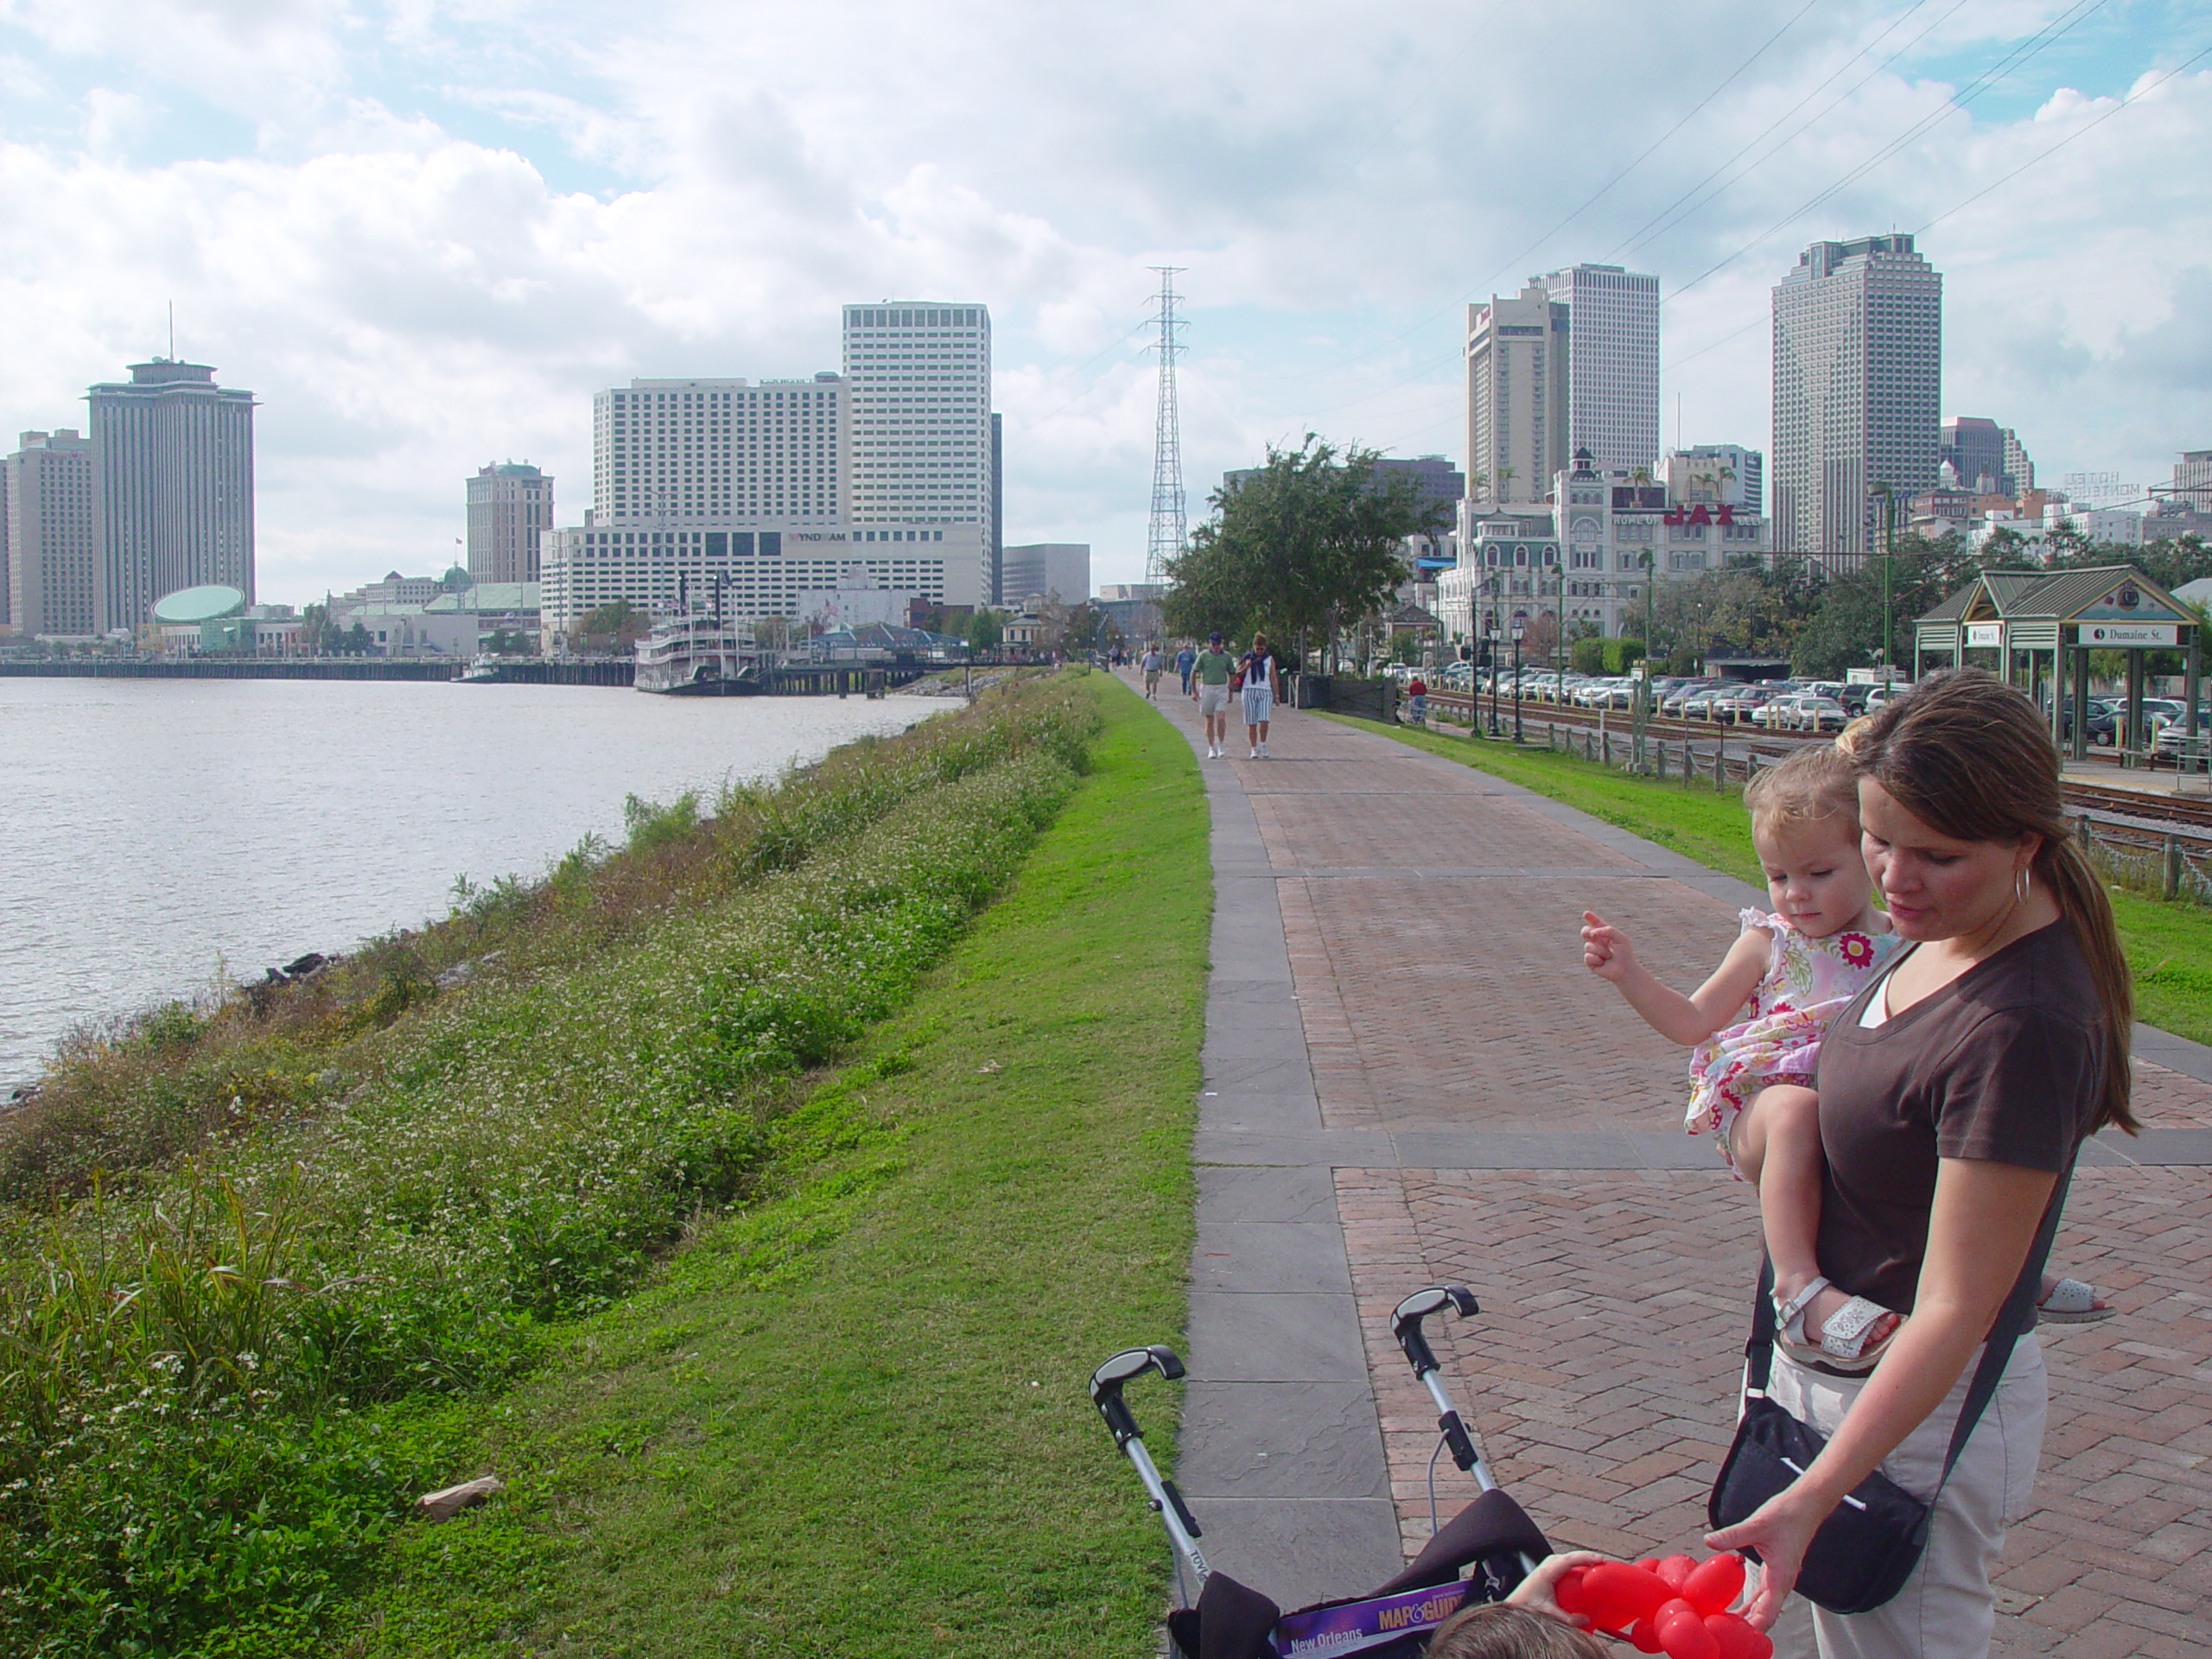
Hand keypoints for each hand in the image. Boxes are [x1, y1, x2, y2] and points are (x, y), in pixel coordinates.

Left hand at [1505, 1551, 1606, 1626]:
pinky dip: (1575, 1564)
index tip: (1600, 1560)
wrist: (1514, 1603)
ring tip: (1595, 1564)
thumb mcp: (1549, 1612)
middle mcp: (1546, 1565)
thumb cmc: (1527, 1606)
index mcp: (1547, 1571)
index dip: (1586, 1557)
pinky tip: (1582, 1571)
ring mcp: (1546, 1566)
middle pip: (1570, 1556)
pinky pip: (1564, 1563)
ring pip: (1567, 1558)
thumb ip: (1568, 1618)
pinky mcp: (1547, 1571)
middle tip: (1602, 1562)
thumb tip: (1587, 1619)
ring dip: (1580, 1559)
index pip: (1570, 1559)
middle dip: (1586, 1556)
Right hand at [1580, 910, 1636, 980]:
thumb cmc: (1624, 953)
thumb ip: (1608, 930)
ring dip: (1601, 951)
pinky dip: (1598, 959)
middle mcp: (1596, 941)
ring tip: (1609, 956)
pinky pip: (1588, 956)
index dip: (1591, 918)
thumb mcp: (1620, 938)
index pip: (1596, 924)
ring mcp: (1592, 951)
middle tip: (1593, 934)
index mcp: (1604, 934)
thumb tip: (1593, 932)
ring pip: (1588, 946)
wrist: (1625, 969)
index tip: (1586, 913)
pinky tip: (1604, 962)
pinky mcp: (1590, 962)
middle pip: (1585, 932)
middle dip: (1587, 932)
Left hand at [1706, 1487, 1834, 1628]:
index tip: (1741, 1637)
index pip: (1769, 1611)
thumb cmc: (1787, 1515)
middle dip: (1748, 1626)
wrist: (1805, 1506)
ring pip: (1764, 1605)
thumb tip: (1709, 1541)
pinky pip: (1762, 1594)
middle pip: (1765, 1613)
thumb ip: (1733, 1535)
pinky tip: (1738, 1607)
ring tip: (1727, 1626)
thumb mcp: (1757, 1525)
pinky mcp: (1774, 1570)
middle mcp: (1782, 1581)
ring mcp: (1779, 1577)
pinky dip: (1751, 1603)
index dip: (1755, 1627)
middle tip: (1726, 1635)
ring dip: (1749, 1617)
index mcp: (1781, 1576)